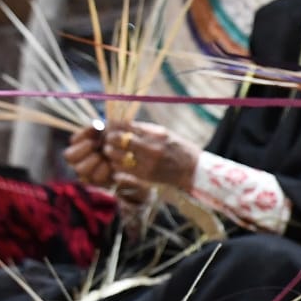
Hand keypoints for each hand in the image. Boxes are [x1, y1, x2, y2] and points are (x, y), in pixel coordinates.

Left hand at [65, 121, 199, 191]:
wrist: (192, 169)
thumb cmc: (178, 147)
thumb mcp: (163, 132)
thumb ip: (142, 129)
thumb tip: (121, 123)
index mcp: (154, 134)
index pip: (125, 126)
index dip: (113, 125)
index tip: (110, 125)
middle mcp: (150, 149)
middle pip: (117, 140)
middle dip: (109, 138)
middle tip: (108, 139)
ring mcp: (146, 164)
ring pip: (116, 157)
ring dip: (111, 153)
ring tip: (111, 151)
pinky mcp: (144, 176)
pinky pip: (122, 170)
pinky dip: (116, 165)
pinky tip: (118, 162)